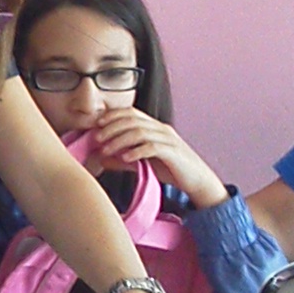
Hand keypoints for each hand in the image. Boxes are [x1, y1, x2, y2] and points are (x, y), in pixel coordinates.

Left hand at [85, 109, 226, 211]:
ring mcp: (168, 139)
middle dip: (111, 128)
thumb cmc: (171, 169)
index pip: (131, 112)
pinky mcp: (173, 152)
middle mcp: (161, 129)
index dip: (113, 115)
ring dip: (119, 140)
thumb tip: (101, 159)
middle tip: (97, 139)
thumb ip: (123, 159)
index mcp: (154, 127)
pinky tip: (125, 158)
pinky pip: (152, 147)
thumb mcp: (143, 162)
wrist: (197, 180)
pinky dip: (136, 151)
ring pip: (139, 132)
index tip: (96, 124)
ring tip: (106, 150)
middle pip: (132, 120)